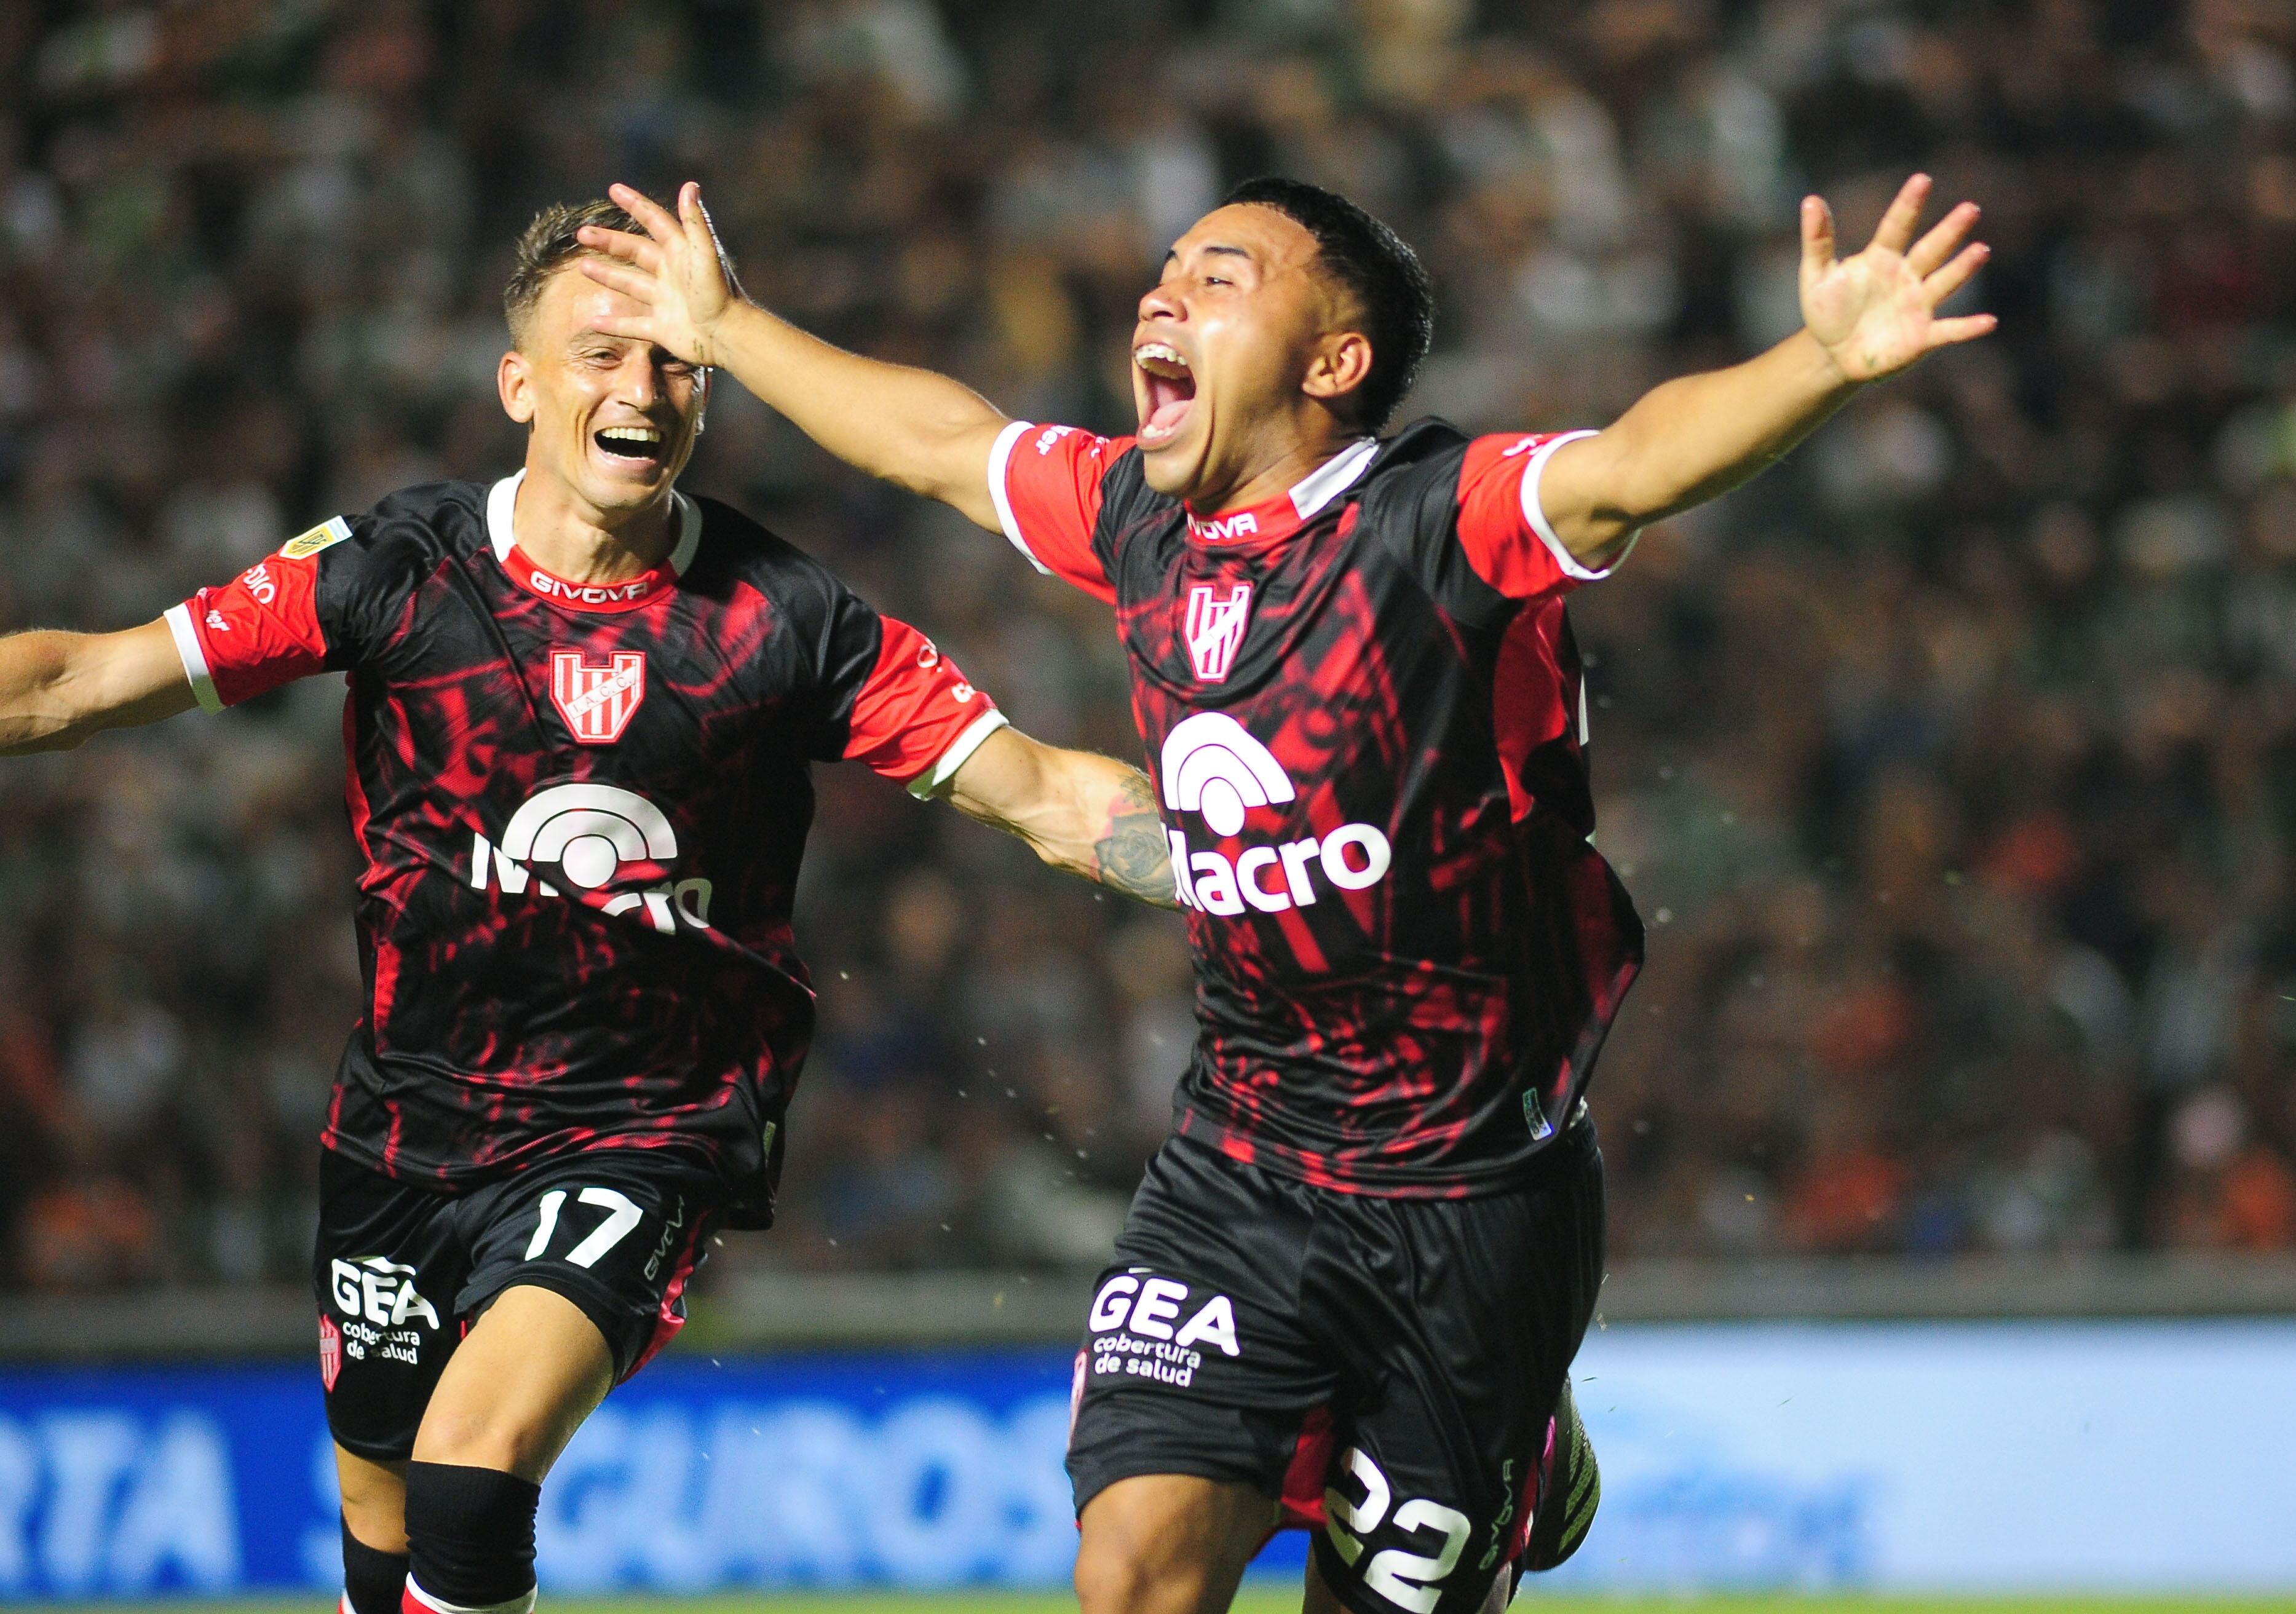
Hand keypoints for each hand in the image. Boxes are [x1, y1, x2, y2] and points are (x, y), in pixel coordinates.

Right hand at [576, 181, 741, 366]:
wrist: (727, 336)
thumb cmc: (717, 294)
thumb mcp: (705, 253)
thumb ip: (695, 222)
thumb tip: (690, 185)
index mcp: (680, 253)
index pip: (654, 222)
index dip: (635, 205)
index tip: (614, 190)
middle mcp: (671, 274)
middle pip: (635, 251)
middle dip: (609, 242)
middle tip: (583, 234)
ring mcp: (665, 302)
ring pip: (630, 285)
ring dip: (607, 275)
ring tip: (583, 266)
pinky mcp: (662, 328)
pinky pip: (633, 325)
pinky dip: (614, 324)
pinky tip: (593, 320)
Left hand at [1801, 173, 1994, 384]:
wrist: (1832, 353)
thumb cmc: (1827, 311)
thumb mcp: (1816, 276)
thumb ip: (1817, 241)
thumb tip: (1810, 200)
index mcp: (1881, 258)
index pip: (1897, 226)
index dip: (1908, 205)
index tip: (1922, 180)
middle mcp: (1906, 276)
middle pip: (1931, 249)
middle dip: (1950, 231)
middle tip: (1970, 209)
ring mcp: (1917, 305)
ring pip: (1944, 282)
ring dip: (1962, 268)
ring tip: (1981, 250)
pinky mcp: (1922, 336)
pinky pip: (1949, 331)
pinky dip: (1968, 328)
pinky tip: (1989, 322)